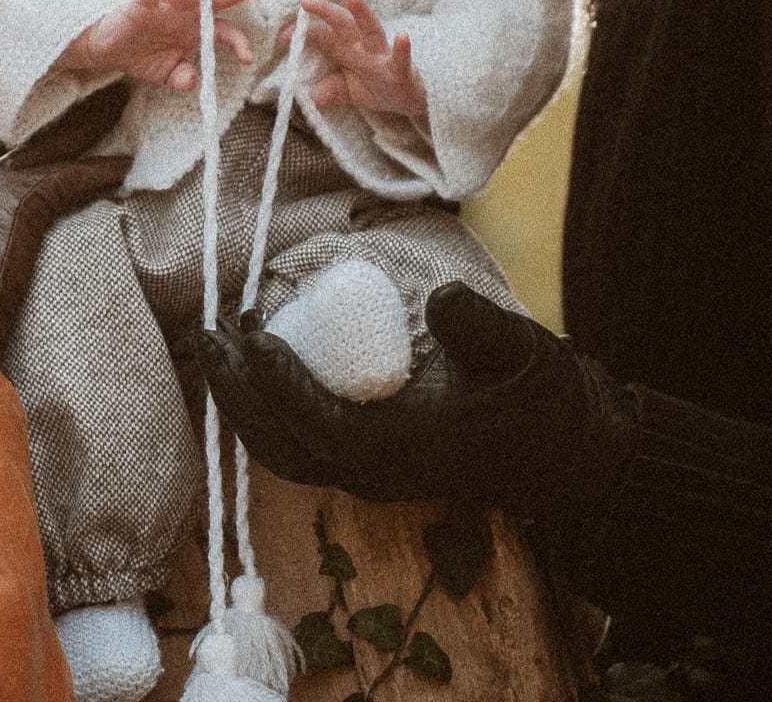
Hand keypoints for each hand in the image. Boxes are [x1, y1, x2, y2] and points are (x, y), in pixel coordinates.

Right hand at [59, 0, 260, 90]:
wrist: (111, 51)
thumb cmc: (143, 56)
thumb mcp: (166, 74)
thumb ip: (180, 78)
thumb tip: (191, 81)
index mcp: (196, 31)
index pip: (224, 32)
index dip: (238, 44)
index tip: (247, 60)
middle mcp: (185, 14)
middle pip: (215, 1)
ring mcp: (165, 6)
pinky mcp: (142, 4)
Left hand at [192, 282, 636, 524]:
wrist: (564, 453)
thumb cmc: (541, 399)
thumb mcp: (521, 352)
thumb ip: (481, 327)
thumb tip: (441, 297)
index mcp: (402, 449)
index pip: (319, 421)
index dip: (277, 381)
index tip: (249, 333)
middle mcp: (372, 471)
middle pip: (280, 443)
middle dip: (236, 390)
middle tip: (208, 330)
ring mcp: (365, 473)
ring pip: (281, 450)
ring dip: (242, 401)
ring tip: (217, 344)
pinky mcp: (365, 463)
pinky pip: (297, 445)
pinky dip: (265, 411)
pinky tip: (253, 367)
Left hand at [290, 0, 425, 119]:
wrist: (407, 99)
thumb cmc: (375, 86)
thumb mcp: (347, 91)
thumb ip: (330, 91)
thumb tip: (312, 96)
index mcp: (345, 48)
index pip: (320, 36)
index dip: (301, 34)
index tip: (279, 35)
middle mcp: (362, 45)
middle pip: (341, 23)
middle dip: (325, 11)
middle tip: (306, 0)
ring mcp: (381, 55)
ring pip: (371, 29)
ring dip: (361, 13)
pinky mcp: (400, 69)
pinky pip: (400, 58)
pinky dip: (402, 48)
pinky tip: (403, 35)